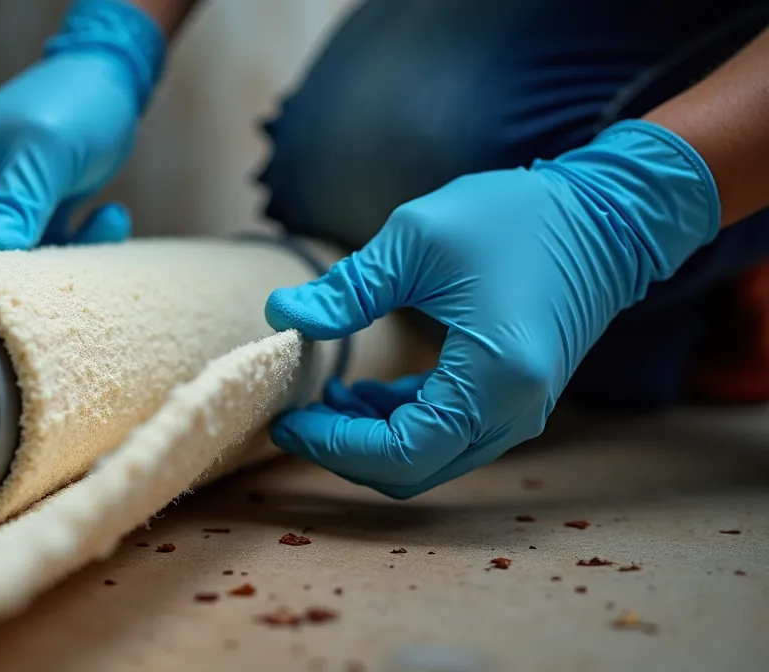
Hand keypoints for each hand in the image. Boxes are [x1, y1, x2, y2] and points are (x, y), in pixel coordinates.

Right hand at [0, 0, 164, 250]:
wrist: (115, 81)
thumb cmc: (72, 102)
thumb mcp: (43, 153)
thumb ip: (15, 205)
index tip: (30, 272)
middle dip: (32, 265)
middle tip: (74, 253)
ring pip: (22, 261)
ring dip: (67, 253)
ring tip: (103, 223)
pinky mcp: (34, 213)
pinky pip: (52, 250)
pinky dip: (83, 241)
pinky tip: (110, 214)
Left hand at [265, 120, 719, 497]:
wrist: (604, 213)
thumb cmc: (514, 217)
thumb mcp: (417, 241)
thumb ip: (348, 290)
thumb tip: (282, 315)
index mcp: (491, 381)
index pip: (399, 452)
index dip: (334, 446)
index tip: (287, 419)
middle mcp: (512, 413)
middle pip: (412, 470)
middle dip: (344, 451)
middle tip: (292, 419)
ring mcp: (518, 412)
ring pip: (428, 458)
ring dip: (370, 439)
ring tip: (322, 399)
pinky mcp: (514, 400)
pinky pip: (447, 435)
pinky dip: (400, 424)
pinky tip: (362, 394)